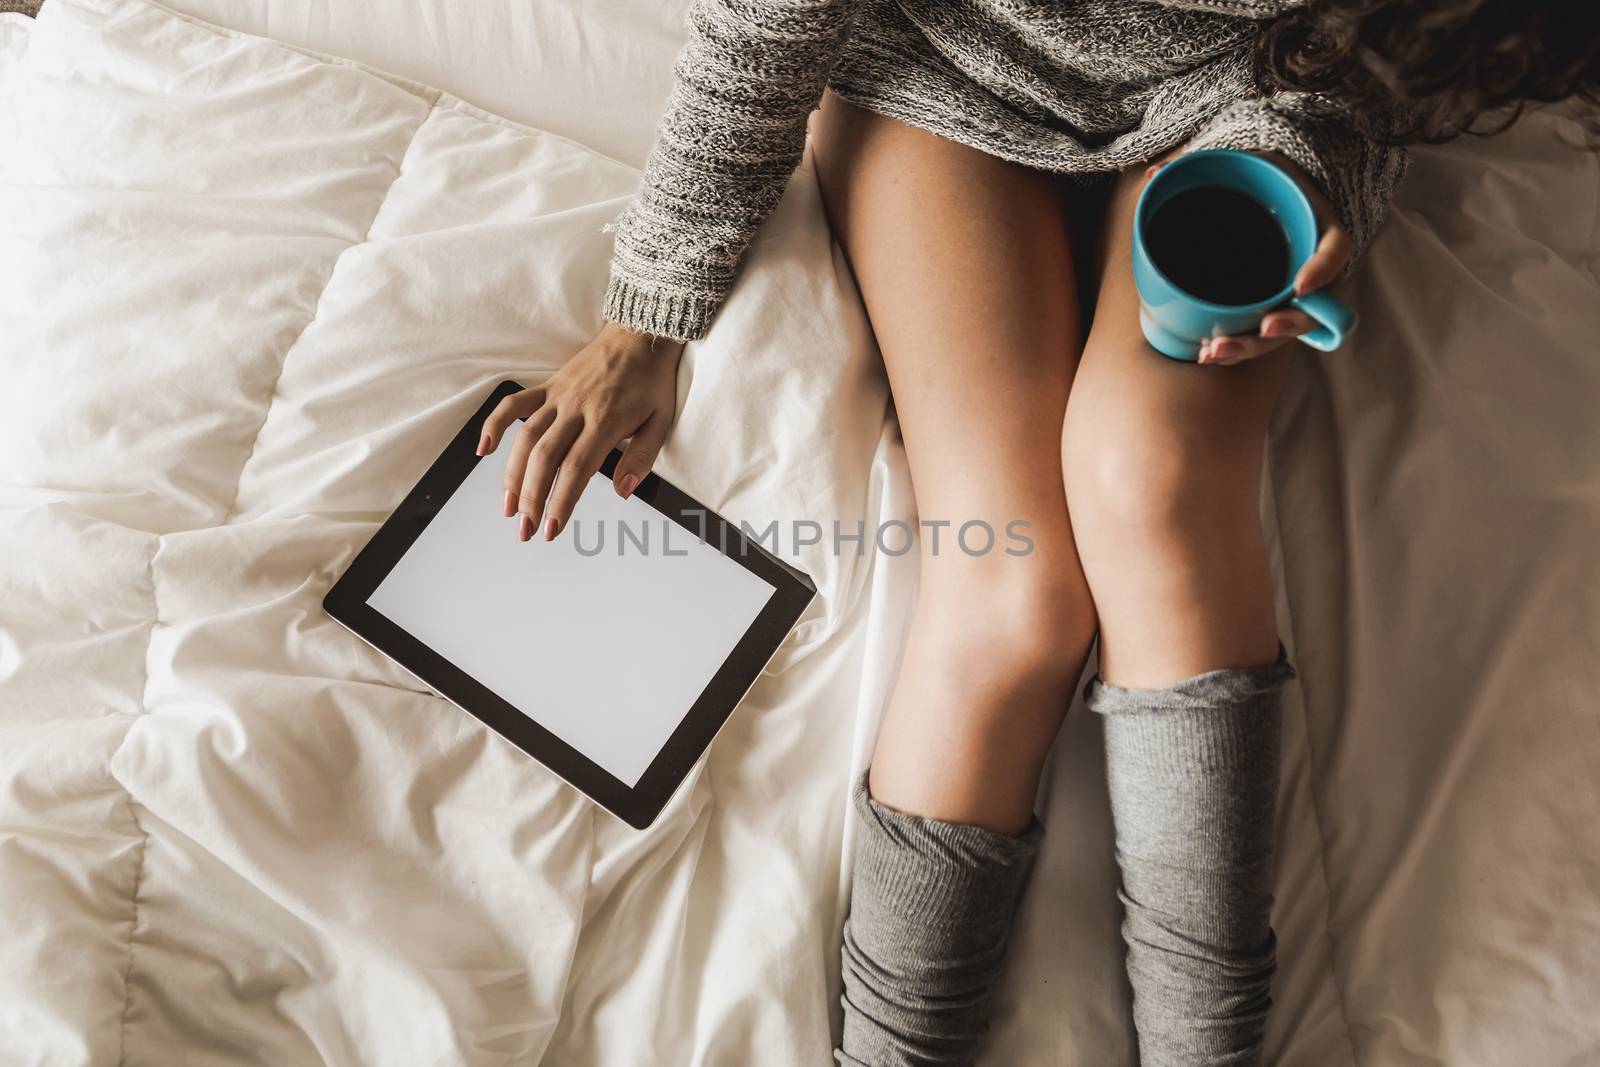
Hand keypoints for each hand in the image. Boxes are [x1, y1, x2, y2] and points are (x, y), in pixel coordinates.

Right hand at [478, 321, 683, 540]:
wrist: (639, 335)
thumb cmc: (651, 381)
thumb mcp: (661, 421)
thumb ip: (642, 458)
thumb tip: (623, 490)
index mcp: (606, 420)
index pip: (577, 468)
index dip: (562, 500)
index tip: (552, 528)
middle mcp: (577, 408)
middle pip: (546, 458)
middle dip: (533, 498)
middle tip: (526, 529)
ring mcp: (558, 396)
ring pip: (526, 437)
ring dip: (513, 475)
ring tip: (509, 507)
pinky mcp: (547, 386)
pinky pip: (514, 404)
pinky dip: (494, 424)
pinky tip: (483, 450)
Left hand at [1143, 154, 1352, 366]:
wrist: (1263, 196)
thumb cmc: (1258, 182)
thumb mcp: (1244, 164)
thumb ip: (1202, 167)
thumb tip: (1153, 174)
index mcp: (1318, 229)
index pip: (1335, 250)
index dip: (1323, 270)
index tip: (1300, 286)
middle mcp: (1310, 268)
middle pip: (1313, 307)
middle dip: (1288, 324)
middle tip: (1264, 327)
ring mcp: (1290, 295)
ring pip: (1282, 331)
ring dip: (1251, 345)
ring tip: (1215, 351)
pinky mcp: (1268, 309)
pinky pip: (1259, 336)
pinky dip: (1235, 348)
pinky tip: (1205, 352)